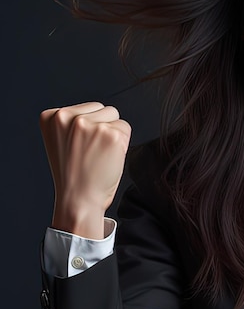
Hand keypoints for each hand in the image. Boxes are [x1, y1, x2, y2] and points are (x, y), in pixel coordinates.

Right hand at [40, 102, 131, 237]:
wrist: (79, 200)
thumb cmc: (73, 175)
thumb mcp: (61, 140)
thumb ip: (72, 122)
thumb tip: (96, 111)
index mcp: (52, 116)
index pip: (88, 108)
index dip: (91, 129)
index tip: (81, 147)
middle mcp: (68, 117)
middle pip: (104, 110)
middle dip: (104, 129)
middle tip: (92, 152)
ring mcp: (89, 125)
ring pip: (116, 118)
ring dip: (114, 135)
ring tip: (99, 154)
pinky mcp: (109, 134)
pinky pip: (126, 129)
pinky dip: (122, 145)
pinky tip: (108, 158)